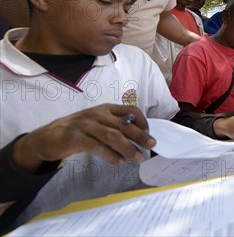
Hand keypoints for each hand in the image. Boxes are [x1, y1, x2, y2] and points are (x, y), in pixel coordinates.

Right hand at [12, 104, 154, 173]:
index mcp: (105, 108)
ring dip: (128, 148)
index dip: (143, 122)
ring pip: (113, 136)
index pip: (131, 111)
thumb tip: (138, 139)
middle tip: (151, 146)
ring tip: (137, 157)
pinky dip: (110, 155)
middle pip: (124, 125)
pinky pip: (97, 147)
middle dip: (140, 136)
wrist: (45, 138)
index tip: (149, 134)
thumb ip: (115, 127)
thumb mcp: (97, 123)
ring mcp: (85, 125)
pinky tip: (118, 162)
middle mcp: (97, 114)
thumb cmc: (77, 131)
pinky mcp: (75, 137)